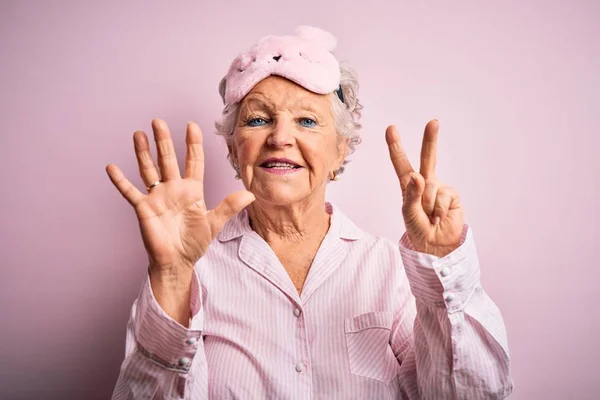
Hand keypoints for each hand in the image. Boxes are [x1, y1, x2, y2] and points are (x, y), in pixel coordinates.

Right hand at [106, 119, 254, 275]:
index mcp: (192, 190)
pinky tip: (111, 167)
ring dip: (143, 152)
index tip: (192, 125)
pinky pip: (129, 192)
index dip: (192, 144)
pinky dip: (120, 181)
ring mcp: (157, 197)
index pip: (193, 161)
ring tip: (138, 134)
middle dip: (163, 140)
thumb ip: (229, 207)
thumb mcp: (214, 223)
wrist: (177, 262)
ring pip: (148, 170)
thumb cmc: (194, 243)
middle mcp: (173, 189)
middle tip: (158, 121)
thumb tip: (250, 195)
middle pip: (168, 159)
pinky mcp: (143, 208)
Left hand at [386, 120, 463, 257]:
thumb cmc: (418, 228)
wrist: (436, 244)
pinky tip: (439, 217)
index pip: (401, 163)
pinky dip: (439, 210)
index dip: (396, 146)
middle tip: (434, 122)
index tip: (391, 128)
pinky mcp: (452, 196)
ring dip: (428, 205)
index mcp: (409, 185)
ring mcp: (439, 188)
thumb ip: (411, 194)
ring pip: (431, 186)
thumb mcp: (409, 213)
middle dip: (431, 140)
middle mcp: (425, 183)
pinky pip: (443, 196)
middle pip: (428, 158)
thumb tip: (418, 176)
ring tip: (428, 216)